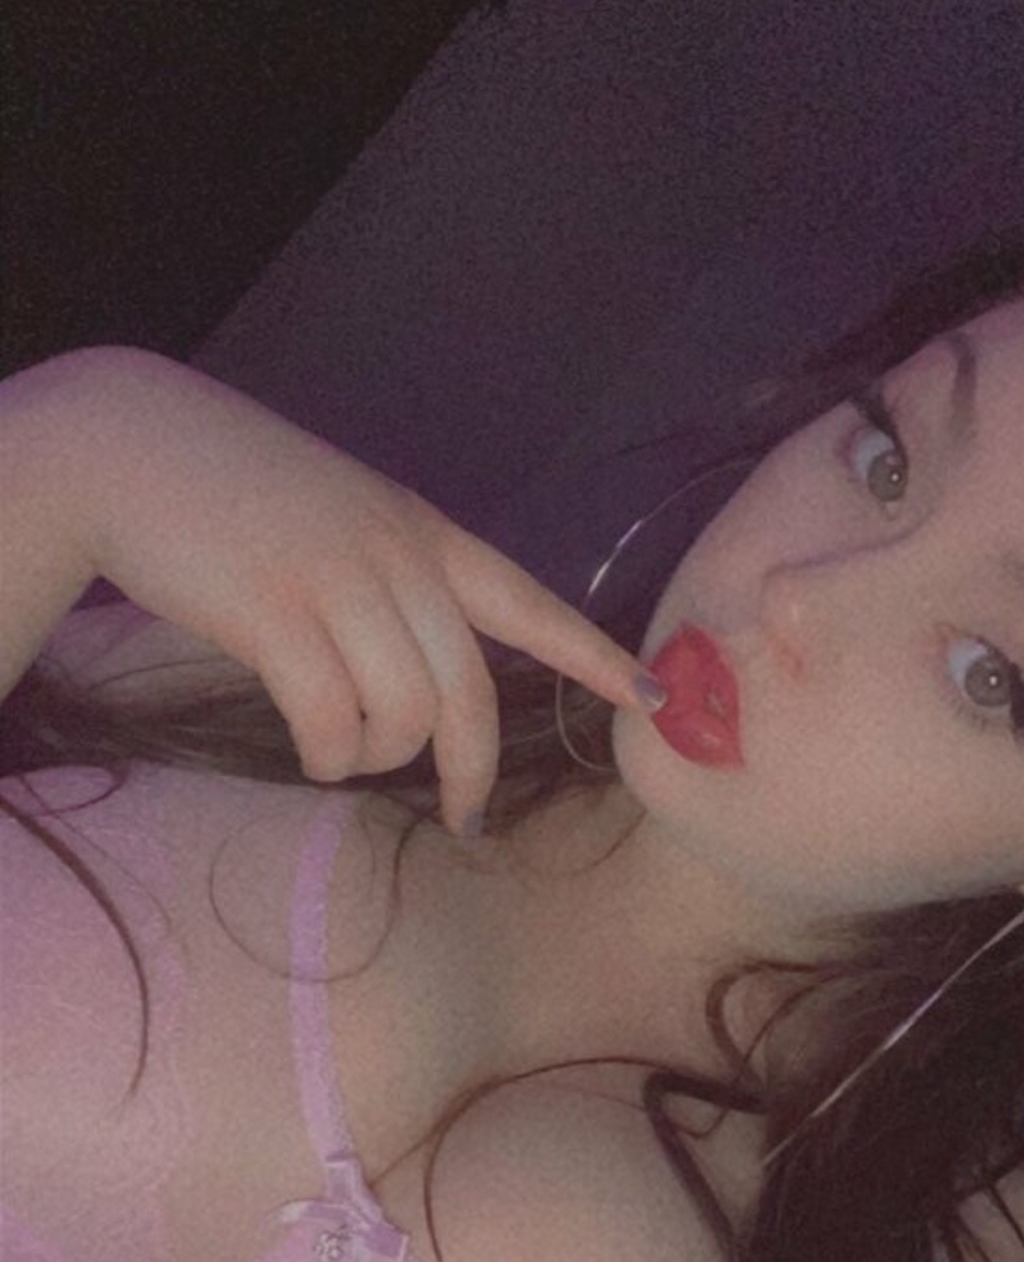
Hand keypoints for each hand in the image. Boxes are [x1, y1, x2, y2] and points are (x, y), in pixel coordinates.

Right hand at [62, 349, 662, 833]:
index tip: (656, 699)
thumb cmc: (231, 490)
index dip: (593, 657)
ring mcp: (337, 580)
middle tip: (465, 816)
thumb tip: (416, 683)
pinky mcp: (273, 613)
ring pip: (404, 712)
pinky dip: (328, 754)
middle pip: (470, 689)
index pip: (529, 602)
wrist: (129, 444)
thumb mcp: (339, 516)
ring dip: (378, 757)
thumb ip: (390, 578)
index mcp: (421, 531)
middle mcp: (396, 555)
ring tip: (340, 752)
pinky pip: (333, 719)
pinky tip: (310, 748)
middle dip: (472, 768)